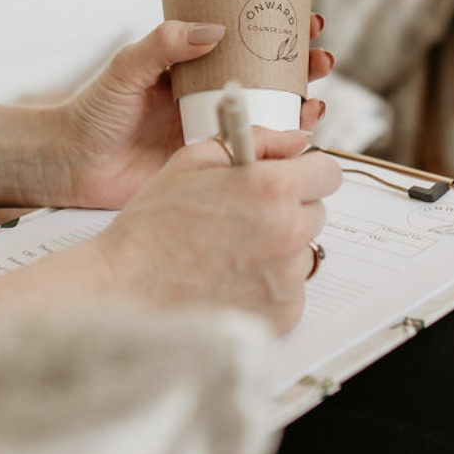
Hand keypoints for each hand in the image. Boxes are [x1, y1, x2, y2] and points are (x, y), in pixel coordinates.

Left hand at [46, 16, 334, 209]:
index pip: (247, 38)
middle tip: (322, 60)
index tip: (310, 18)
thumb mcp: (127, 67)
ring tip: (317, 100)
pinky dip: (284, 144)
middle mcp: (211, 93)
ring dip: (302, 104)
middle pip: (271, 74)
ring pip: (272, 113)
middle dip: (303, 65)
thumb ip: (164, 44)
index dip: (281, 27)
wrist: (72, 164)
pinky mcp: (214, 164)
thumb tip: (214, 28)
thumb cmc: (94, 111)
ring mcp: (215, 128)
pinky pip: (257, 153)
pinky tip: (299, 138)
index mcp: (194, 63)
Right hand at [93, 129, 341, 333]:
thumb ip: (254, 140)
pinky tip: (230, 280)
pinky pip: (291, 291)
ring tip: (231, 253)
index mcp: (272, 188)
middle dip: (289, 210)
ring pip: (304, 253)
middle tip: (246, 217)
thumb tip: (297, 138)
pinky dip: (269, 286)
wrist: (125, 289)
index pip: (328, 172)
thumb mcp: (193, 160)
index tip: (286, 180)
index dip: (305, 173)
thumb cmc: (152, 225)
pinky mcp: (283, 314)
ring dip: (280, 250)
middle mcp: (288, 233)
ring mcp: (288, 278)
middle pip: (317, 213)